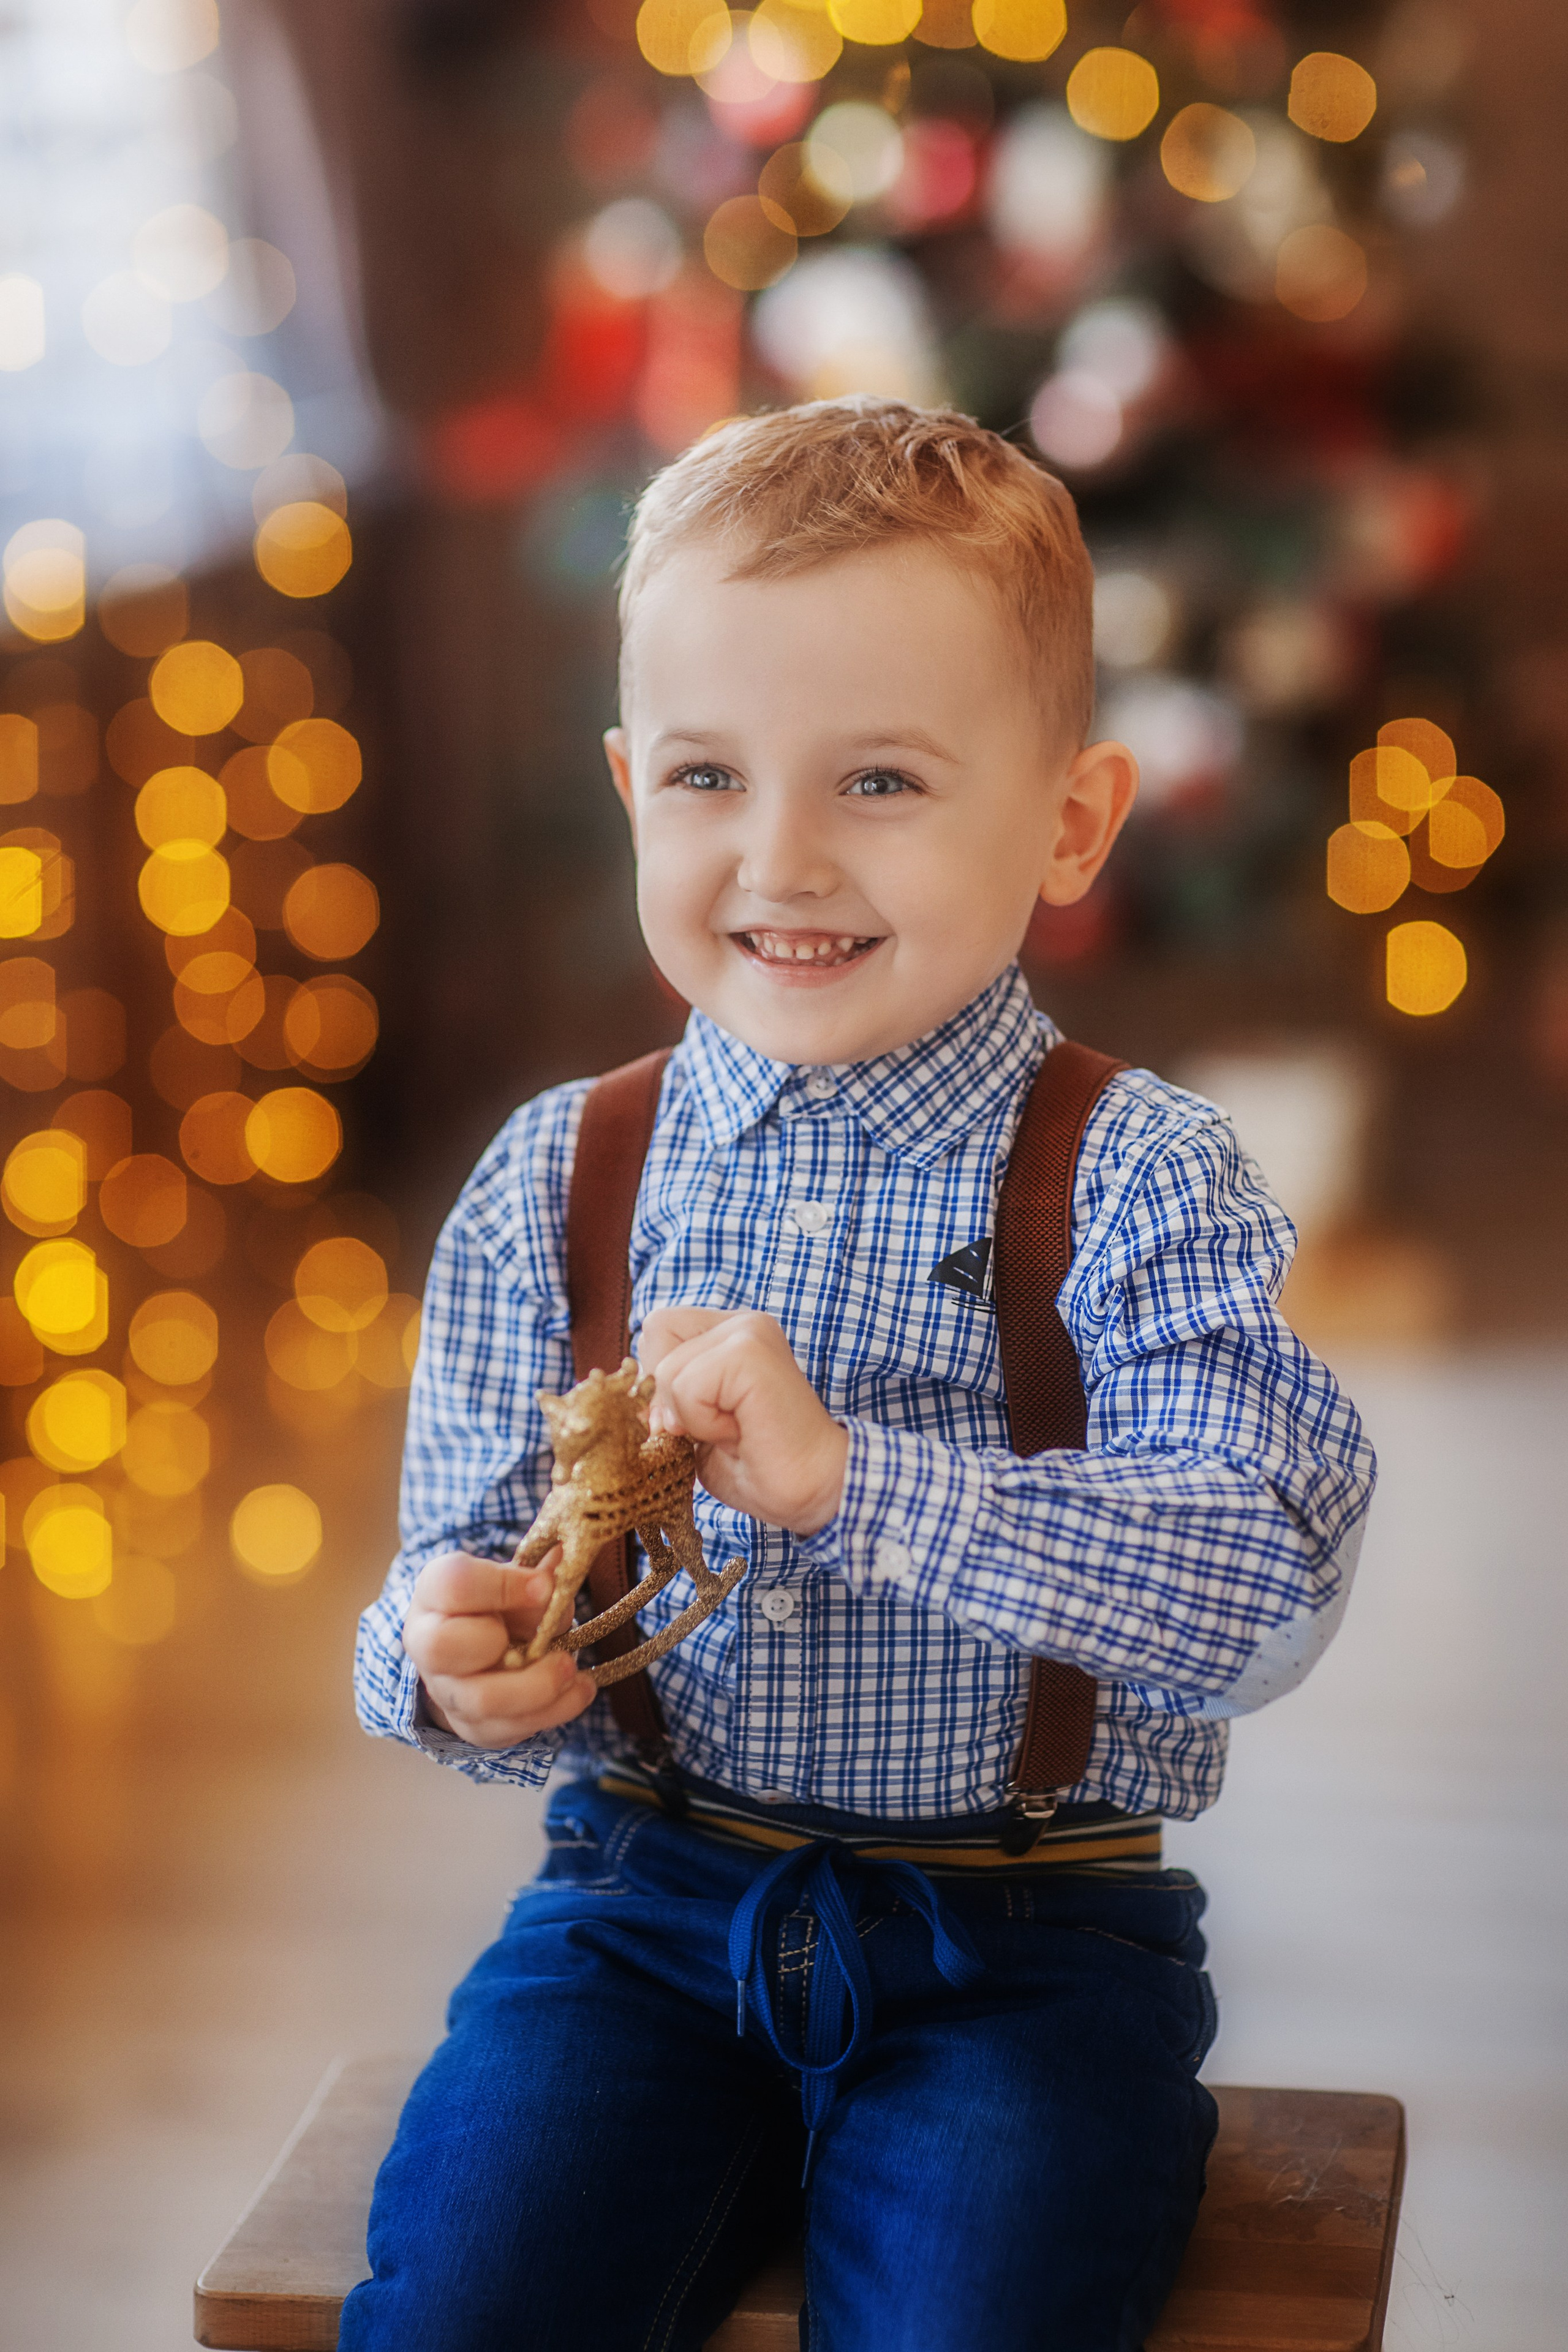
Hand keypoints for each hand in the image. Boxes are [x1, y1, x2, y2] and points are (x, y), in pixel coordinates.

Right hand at [402, 1550, 596, 1749]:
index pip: (453, 1585)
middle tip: (545, 1637)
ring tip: (571, 1668)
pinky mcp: (473, 1726)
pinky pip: (509, 1729)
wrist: (477, 1649)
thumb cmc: (497, 1603)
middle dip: (499, 1641)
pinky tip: (580, 1690)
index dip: (502, 1586)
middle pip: (444, 1648)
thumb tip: (567, 1557)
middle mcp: (427, 1644)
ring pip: (480, 1701)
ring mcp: (447, 1691)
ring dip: (537, 1687)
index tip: (545, 1587)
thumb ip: (537, 1574)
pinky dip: (554, 1711)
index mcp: (434, 1592)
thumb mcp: (513, 1579)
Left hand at [638, 1308, 848, 1534]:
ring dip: (690, 1418)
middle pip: (655, 1333)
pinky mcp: (750, 1352)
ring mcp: (749, 1332)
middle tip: (710, 1429)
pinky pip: (687, 1387)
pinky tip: (739, 1433)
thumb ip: (665, 1399)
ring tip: (733, 1432)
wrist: (813, 1491)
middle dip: (667, 1395)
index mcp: (729, 1334)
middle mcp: (742, 1323)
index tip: (690, 1422)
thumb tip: (630, 1396)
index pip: (659, 1330)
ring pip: (668, 1368)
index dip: (658, 1380)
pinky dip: (702, 1423)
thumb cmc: (758, 1466)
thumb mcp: (695, 1428)